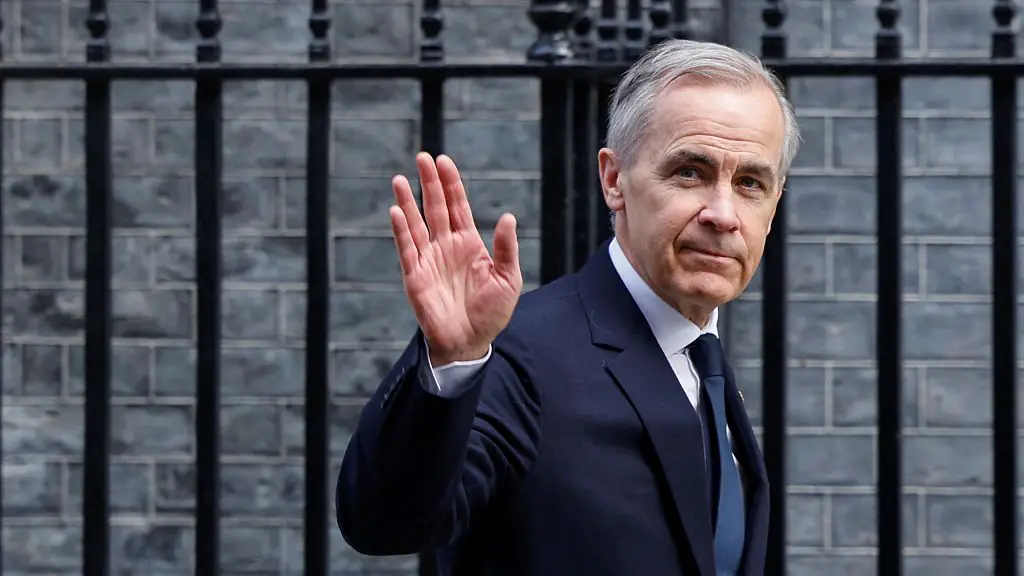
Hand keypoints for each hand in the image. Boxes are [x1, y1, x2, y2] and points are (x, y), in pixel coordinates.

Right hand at [390, 152, 521, 365]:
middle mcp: (446, 247)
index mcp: (469, 244)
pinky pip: (407, 249)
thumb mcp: (508, 279)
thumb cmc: (491, 313)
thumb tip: (508, 217)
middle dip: (429, 183)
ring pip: (416, 224)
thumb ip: (506, 249)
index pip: (458, 206)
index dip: (451, 184)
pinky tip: (397, 211)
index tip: (444, 161)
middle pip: (436, 208)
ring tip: (400, 179)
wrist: (470, 342)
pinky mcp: (415, 276)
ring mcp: (429, 260)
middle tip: (422, 157)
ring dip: (408, 202)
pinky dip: (401, 230)